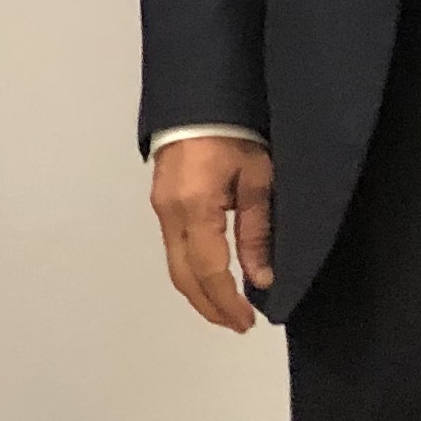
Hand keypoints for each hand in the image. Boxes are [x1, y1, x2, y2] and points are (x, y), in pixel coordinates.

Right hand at [151, 137, 276, 332]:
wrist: (199, 96)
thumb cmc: (235, 131)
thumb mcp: (258, 178)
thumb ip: (257, 231)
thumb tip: (260, 279)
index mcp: (196, 206)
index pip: (208, 270)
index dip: (226, 302)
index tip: (247, 322)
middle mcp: (170, 212)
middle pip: (183, 276)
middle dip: (209, 306)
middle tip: (238, 324)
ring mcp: (160, 207)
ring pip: (175, 264)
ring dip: (200, 291)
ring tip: (228, 307)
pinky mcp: (161, 201)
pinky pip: (174, 247)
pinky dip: (193, 270)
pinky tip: (214, 275)